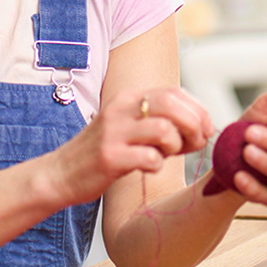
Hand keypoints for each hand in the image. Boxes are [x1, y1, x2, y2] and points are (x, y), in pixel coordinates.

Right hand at [46, 86, 213, 206]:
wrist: (60, 174)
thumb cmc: (104, 153)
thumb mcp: (130, 127)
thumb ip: (162, 122)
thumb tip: (203, 127)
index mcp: (128, 98)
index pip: (175, 92)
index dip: (198, 110)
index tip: (206, 129)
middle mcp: (121, 109)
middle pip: (172, 105)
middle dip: (194, 124)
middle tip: (196, 143)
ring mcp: (114, 133)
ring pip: (164, 130)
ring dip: (175, 146)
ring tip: (165, 155)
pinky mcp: (109, 157)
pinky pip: (149, 158)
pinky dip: (157, 165)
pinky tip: (148, 167)